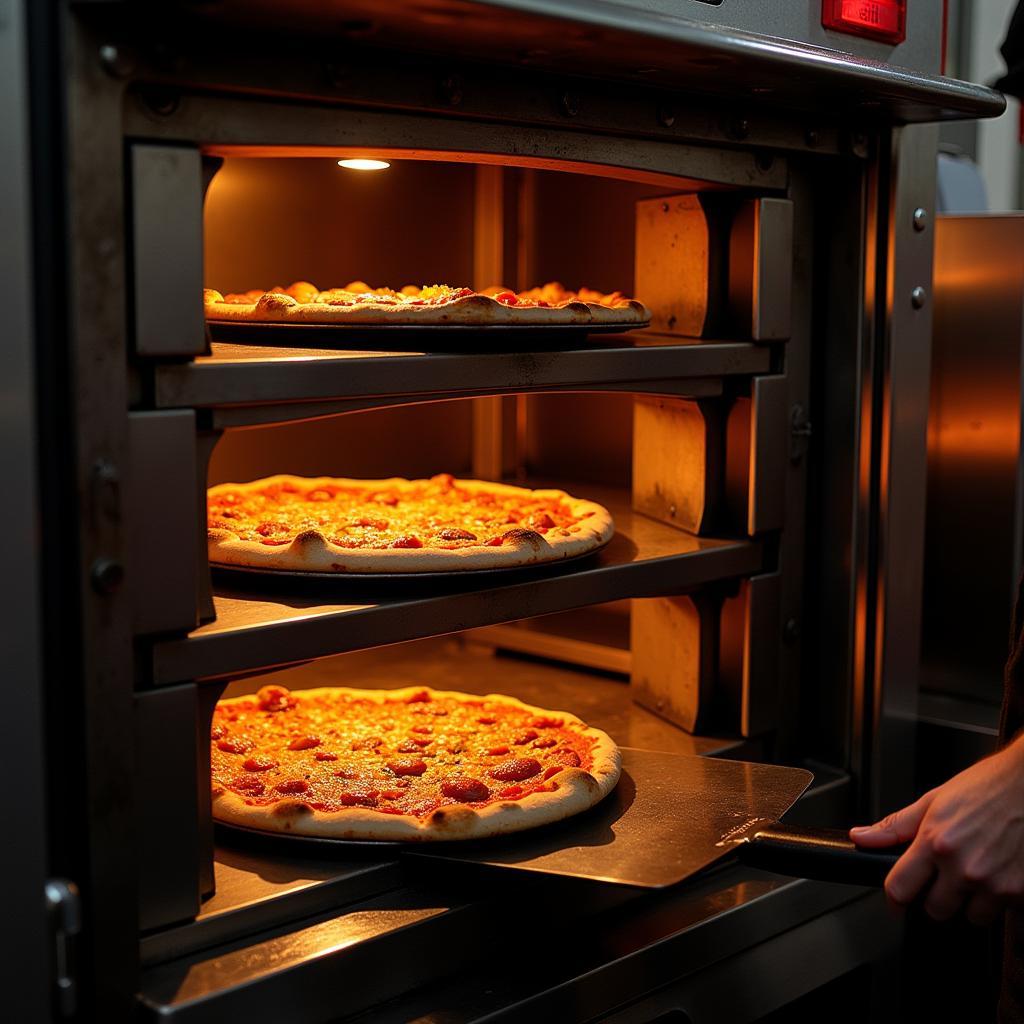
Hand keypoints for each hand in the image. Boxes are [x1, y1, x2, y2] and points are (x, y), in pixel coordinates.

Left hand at [849, 735, 1023, 925]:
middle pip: (936, 910)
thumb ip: (895, 826)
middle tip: (945, 877)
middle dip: (936, 897)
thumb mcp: (934, 801)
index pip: (900, 888)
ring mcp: (996, 884)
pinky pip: (1007, 917)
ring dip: (972, 902)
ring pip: (972, 917)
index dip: (894, 898)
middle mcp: (965, 867)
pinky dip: (1003, 903)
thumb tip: (861, 837)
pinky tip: (1002, 877)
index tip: (896, 900)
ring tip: (978, 872)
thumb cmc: (988, 787)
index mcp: (936, 842)